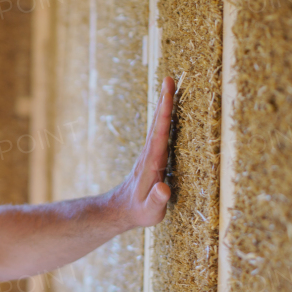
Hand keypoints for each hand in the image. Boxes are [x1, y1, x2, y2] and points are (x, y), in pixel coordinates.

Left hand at [107, 76, 174, 229]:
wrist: (121, 210)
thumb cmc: (139, 212)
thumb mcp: (150, 212)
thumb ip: (156, 200)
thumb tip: (164, 188)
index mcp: (151, 163)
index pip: (160, 134)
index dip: (165, 114)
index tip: (168, 95)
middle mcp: (150, 153)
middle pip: (158, 123)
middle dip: (164, 101)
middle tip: (169, 78)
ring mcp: (150, 153)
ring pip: (158, 125)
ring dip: (165, 105)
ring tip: (170, 85)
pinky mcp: (152, 155)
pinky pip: (161, 131)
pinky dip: (165, 116)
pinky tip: (169, 108)